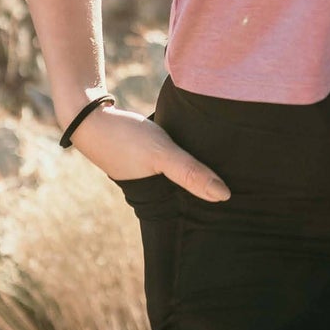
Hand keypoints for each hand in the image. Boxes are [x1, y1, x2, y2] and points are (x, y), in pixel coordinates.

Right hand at [64, 102, 231, 201]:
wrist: (87, 114)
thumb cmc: (124, 137)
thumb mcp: (161, 154)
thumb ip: (190, 172)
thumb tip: (224, 196)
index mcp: (155, 200)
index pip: (188, 215)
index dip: (209, 214)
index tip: (238, 211)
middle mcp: (151, 192)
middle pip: (186, 198)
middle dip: (207, 194)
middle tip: (242, 191)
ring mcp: (147, 174)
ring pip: (180, 179)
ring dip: (197, 174)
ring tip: (230, 172)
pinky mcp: (146, 156)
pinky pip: (173, 163)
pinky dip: (186, 159)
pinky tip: (203, 151)